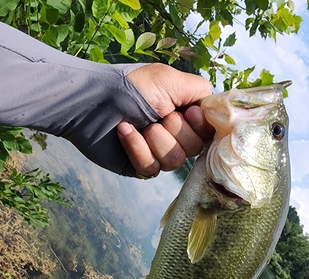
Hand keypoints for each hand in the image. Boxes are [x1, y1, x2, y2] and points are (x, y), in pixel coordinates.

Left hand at [117, 63, 214, 177]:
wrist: (93, 102)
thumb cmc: (132, 87)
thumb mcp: (171, 80)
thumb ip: (200, 91)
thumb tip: (215, 108)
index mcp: (185, 114)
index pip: (209, 132)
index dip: (201, 127)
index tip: (190, 114)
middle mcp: (175, 135)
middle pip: (194, 148)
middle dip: (175, 131)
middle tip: (158, 115)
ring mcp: (158, 153)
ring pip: (175, 161)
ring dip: (156, 139)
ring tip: (140, 124)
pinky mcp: (140, 166)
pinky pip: (151, 168)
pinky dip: (137, 147)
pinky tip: (125, 131)